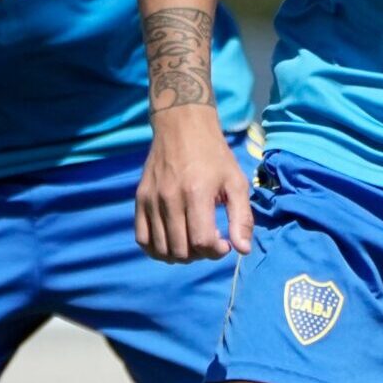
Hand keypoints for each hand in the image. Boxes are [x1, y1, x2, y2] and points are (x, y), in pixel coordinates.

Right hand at [135, 107, 251, 262]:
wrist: (182, 126)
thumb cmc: (214, 155)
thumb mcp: (236, 181)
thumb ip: (241, 217)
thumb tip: (243, 250)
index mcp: (197, 193)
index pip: (201, 242)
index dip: (215, 251)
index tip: (224, 243)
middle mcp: (170, 198)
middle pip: (181, 250)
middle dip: (200, 255)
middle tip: (209, 241)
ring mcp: (151, 200)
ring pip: (161, 249)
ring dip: (180, 255)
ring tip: (192, 242)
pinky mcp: (140, 199)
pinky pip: (141, 239)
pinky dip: (156, 249)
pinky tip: (171, 243)